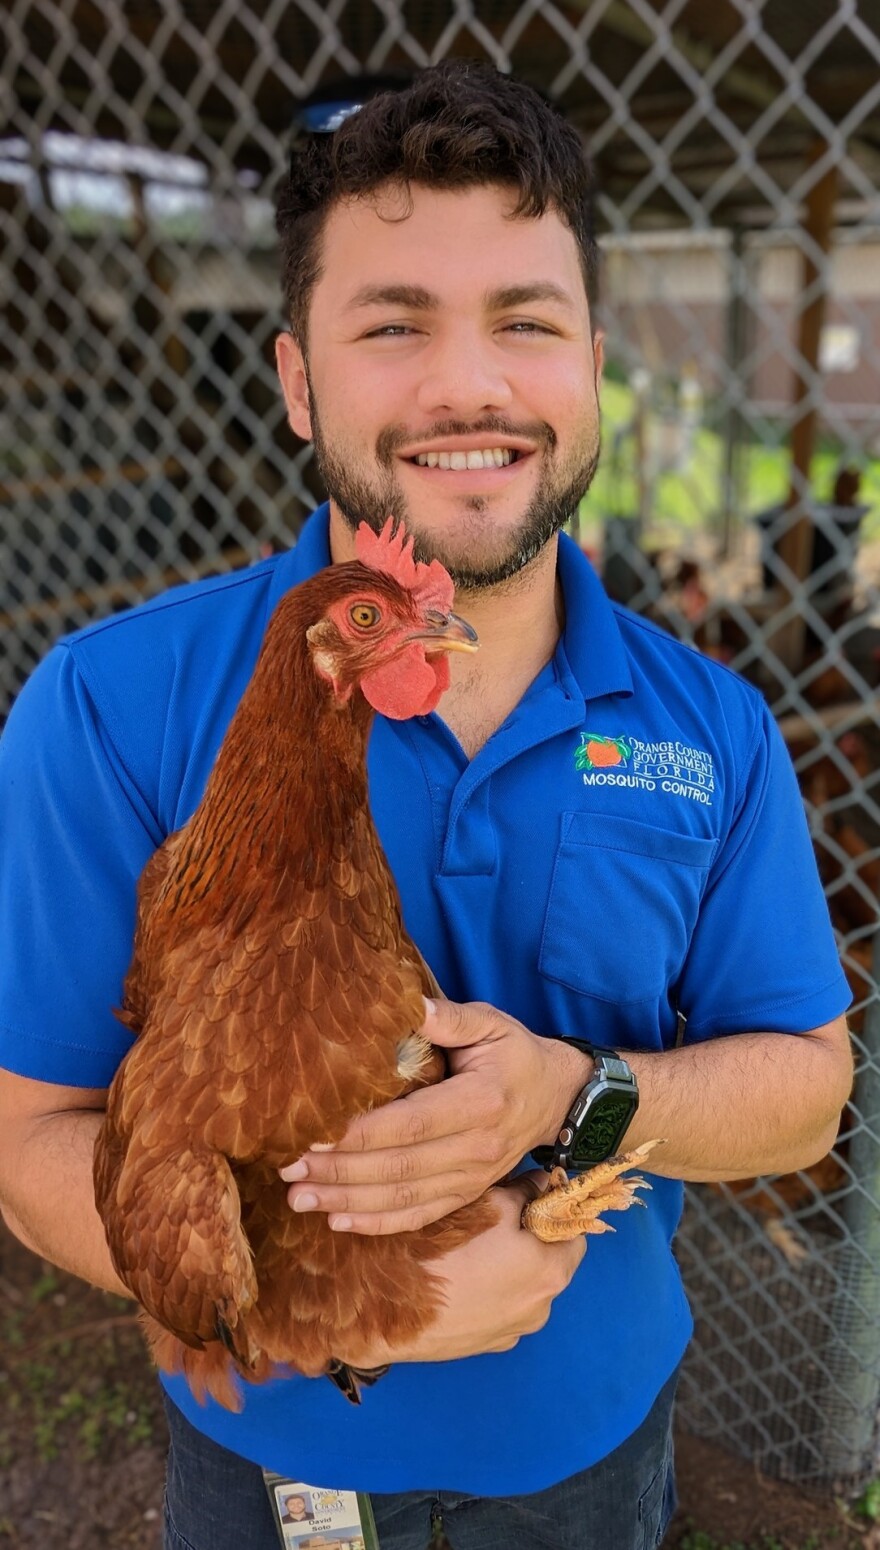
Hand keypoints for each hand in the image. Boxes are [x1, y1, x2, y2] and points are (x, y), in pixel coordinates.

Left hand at [280, 997, 590, 1234]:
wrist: (557, 1098)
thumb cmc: (515, 1054)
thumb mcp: (490, 1024)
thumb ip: (447, 1017)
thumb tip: (404, 1004)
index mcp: (478, 1103)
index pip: (408, 1124)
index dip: (357, 1135)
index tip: (311, 1136)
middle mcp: (474, 1148)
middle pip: (397, 1168)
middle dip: (338, 1173)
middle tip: (287, 1169)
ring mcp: (471, 1178)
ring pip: (403, 1198)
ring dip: (346, 1202)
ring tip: (298, 1198)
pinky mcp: (466, 1194)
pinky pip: (419, 1216)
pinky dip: (377, 1223)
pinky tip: (338, 1221)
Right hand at [332, 1174, 585, 1365]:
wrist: (385, 1310)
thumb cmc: (443, 1248)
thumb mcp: (489, 1201)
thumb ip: (525, 1190)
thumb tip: (544, 1183)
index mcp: (551, 1272)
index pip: (573, 1233)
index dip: (554, 1210)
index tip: (529, 1196)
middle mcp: (541, 1310)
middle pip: (547, 1261)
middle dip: (526, 1237)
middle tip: (490, 1218)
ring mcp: (511, 1332)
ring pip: (520, 1285)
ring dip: (505, 1266)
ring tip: (467, 1248)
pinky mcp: (484, 1346)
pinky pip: (497, 1308)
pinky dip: (486, 1292)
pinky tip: (456, 1277)